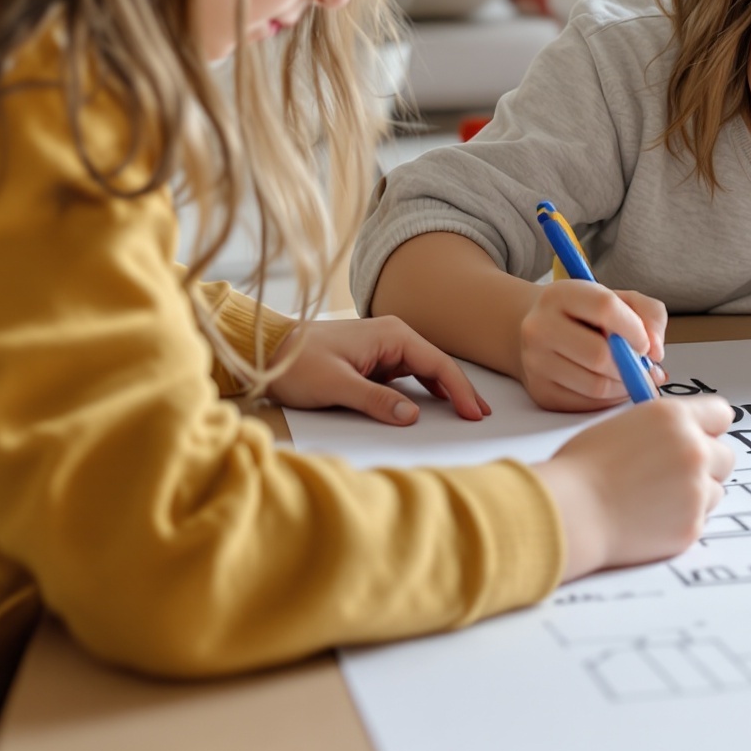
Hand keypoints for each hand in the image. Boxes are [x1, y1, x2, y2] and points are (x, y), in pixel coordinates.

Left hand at [272, 316, 491, 427]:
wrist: (268, 349)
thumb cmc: (298, 362)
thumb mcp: (336, 386)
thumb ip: (375, 400)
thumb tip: (413, 416)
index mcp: (390, 335)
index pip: (438, 363)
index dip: (460, 390)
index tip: (475, 414)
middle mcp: (392, 336)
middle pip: (437, 364)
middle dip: (460, 389)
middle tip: (482, 415)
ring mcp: (383, 348)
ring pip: (424, 370)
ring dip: (445, 390)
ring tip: (466, 411)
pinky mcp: (373, 360)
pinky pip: (407, 375)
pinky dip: (424, 389)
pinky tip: (434, 403)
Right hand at [517, 280, 667, 410]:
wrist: (540, 331)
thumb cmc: (586, 315)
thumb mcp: (619, 299)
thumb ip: (649, 314)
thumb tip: (655, 351)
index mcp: (560, 295)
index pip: (605, 308)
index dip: (635, 329)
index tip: (645, 342)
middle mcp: (540, 327)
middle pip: (600, 355)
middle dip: (630, 365)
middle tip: (640, 364)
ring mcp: (536, 362)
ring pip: (596, 386)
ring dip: (624, 385)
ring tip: (629, 374)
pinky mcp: (541, 392)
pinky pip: (587, 404)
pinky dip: (610, 399)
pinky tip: (612, 384)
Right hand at [537, 398, 735, 577]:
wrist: (572, 511)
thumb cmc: (585, 467)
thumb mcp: (625, 425)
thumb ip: (663, 428)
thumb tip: (683, 434)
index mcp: (674, 417)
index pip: (721, 414)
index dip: (708, 427)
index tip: (699, 436)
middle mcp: (694, 450)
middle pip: (725, 456)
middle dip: (706, 464)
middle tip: (672, 473)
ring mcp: (696, 491)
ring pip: (714, 490)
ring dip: (694, 493)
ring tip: (653, 497)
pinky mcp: (692, 526)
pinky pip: (699, 519)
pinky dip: (681, 519)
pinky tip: (650, 517)